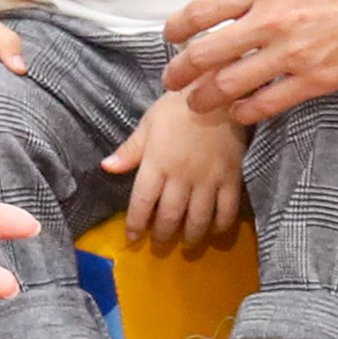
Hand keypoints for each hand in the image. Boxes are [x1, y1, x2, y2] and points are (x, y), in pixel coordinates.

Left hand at [106, 91, 250, 253]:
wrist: (218, 93)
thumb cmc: (178, 106)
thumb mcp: (148, 123)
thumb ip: (130, 150)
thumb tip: (106, 167)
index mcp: (157, 161)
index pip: (143, 200)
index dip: (136, 223)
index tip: (132, 237)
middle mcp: (181, 175)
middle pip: (170, 215)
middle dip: (162, 235)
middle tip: (158, 246)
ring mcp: (208, 178)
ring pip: (198, 217)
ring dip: (190, 236)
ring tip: (186, 245)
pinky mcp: (231, 176)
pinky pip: (227, 208)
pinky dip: (222, 225)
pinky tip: (216, 233)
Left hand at [167, 0, 337, 124]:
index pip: (203, 10)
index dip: (178, 28)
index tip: (171, 37)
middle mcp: (273, 19)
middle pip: (206, 53)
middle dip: (181, 71)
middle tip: (172, 80)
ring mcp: (293, 53)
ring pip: (229, 84)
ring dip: (205, 99)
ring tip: (196, 106)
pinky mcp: (317, 80)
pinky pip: (267, 104)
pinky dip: (244, 112)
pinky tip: (237, 115)